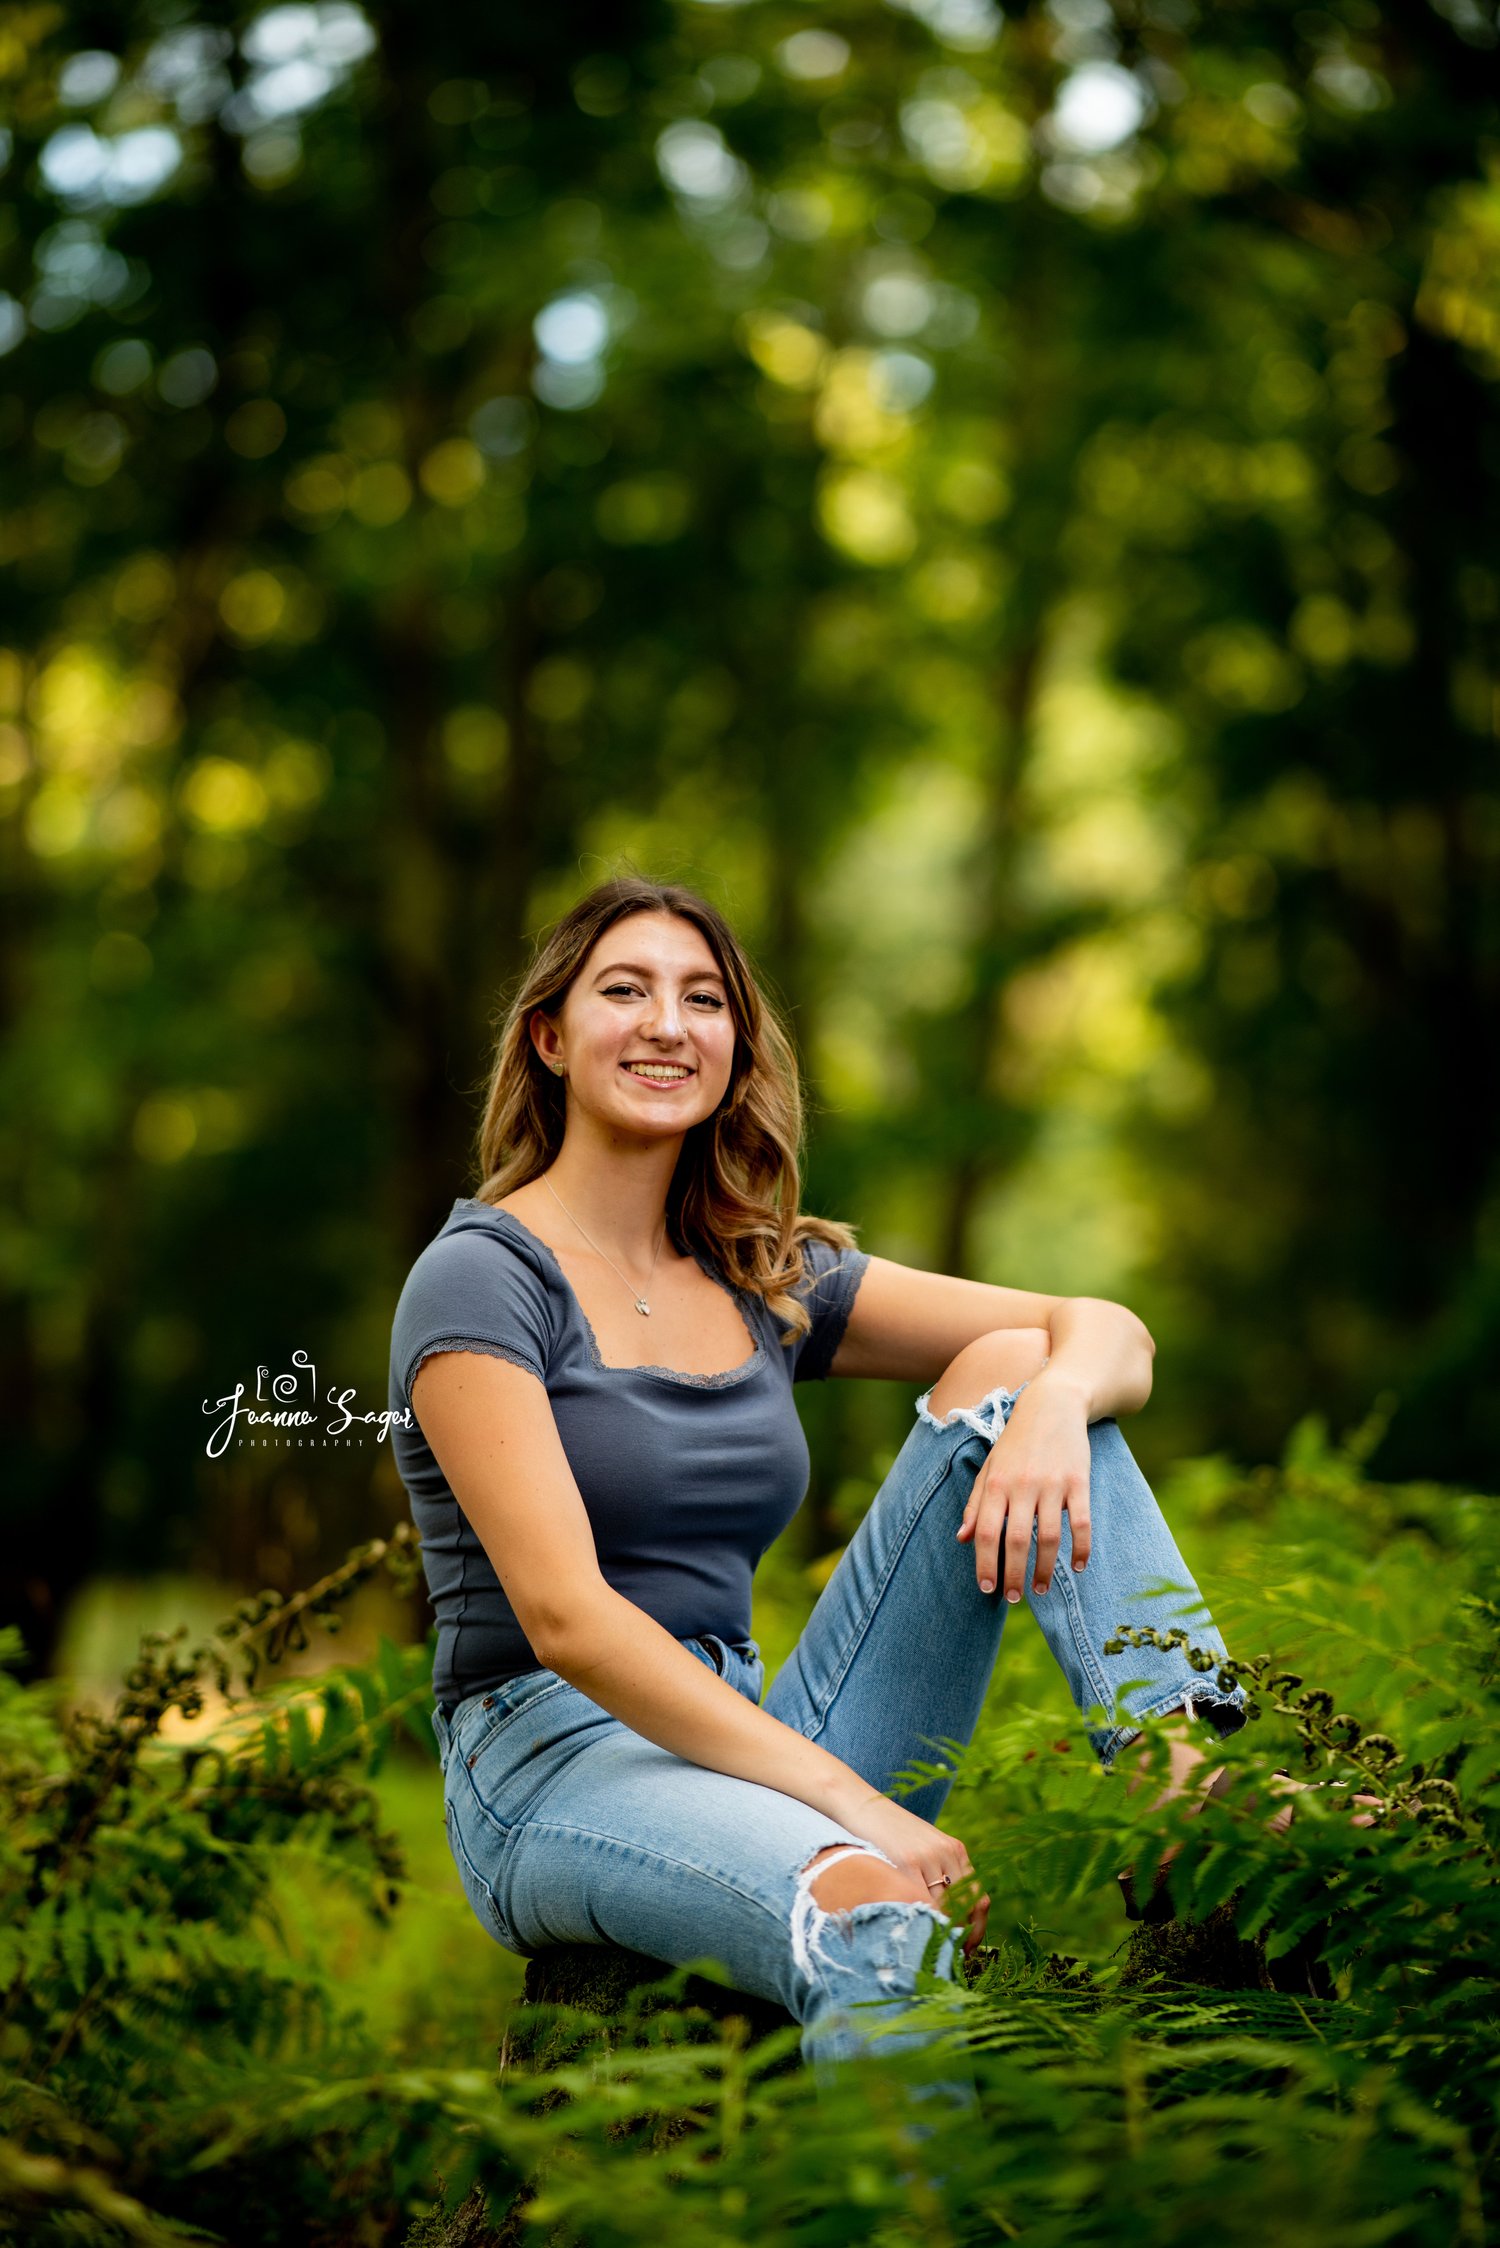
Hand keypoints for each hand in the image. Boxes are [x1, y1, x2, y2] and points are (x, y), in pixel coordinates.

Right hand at [833, 1788, 990, 1957]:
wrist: (861, 1804)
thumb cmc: (888, 1833)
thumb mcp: (921, 1848)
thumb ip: (937, 1873)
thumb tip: (946, 1919)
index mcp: (955, 1848)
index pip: (977, 1897)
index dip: (974, 1928)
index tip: (964, 1949)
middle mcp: (947, 1851)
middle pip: (967, 1905)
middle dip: (962, 1935)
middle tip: (952, 1957)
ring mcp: (928, 1855)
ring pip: (945, 1907)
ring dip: (940, 1930)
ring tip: (931, 1948)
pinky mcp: (906, 1860)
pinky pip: (922, 1901)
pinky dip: (921, 1919)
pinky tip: (913, 1930)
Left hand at [955, 1369, 1092, 1601]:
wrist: (1053, 1404)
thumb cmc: (1017, 1441)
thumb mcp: (990, 1467)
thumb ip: (976, 1504)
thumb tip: (962, 1539)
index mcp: (997, 1483)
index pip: (986, 1532)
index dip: (985, 1563)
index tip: (986, 1588)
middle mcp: (1022, 1485)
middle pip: (1016, 1541)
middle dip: (1013, 1575)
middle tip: (1013, 1598)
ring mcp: (1052, 1484)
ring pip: (1049, 1537)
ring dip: (1045, 1569)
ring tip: (1040, 1589)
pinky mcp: (1078, 1482)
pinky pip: (1081, 1523)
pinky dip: (1081, 1548)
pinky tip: (1078, 1566)